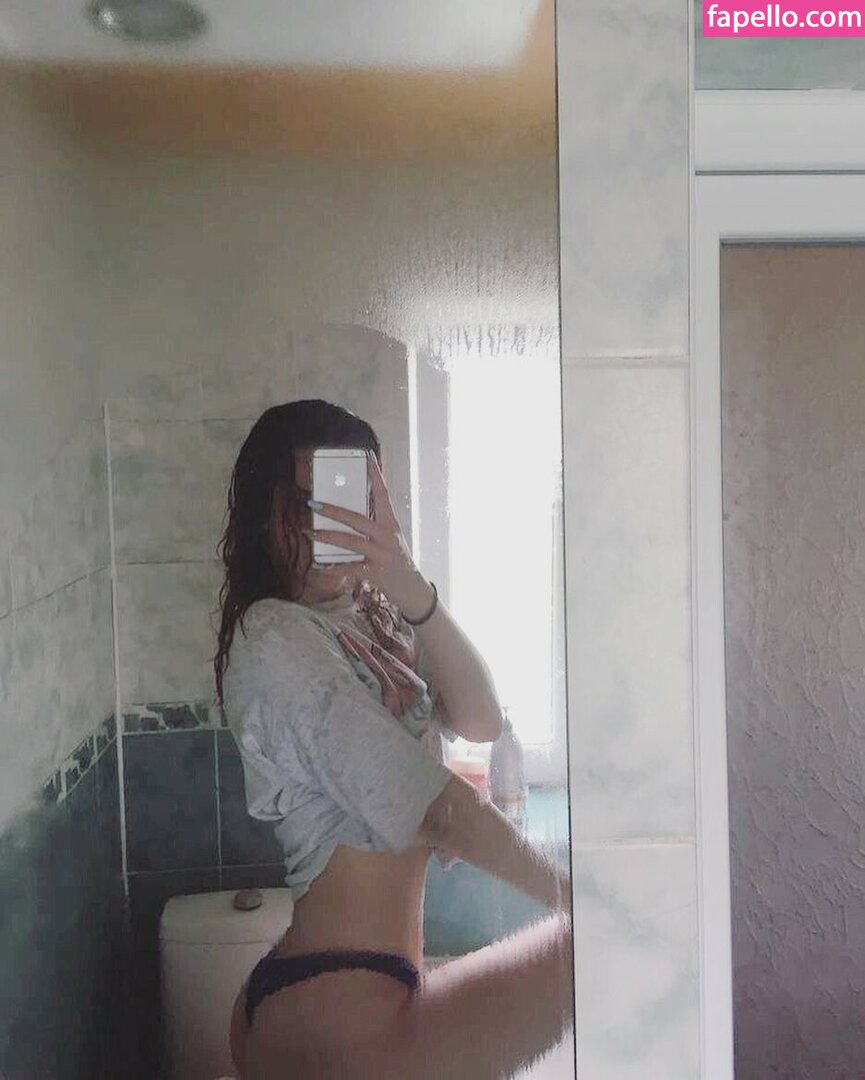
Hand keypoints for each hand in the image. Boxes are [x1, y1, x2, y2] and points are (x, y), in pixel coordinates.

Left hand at [308, 456, 434, 619]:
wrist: (412, 589)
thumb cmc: (396, 560)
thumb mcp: (390, 538)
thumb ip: (373, 524)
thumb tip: (346, 511)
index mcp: (391, 523)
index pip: (383, 495)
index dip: (376, 476)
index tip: (367, 457)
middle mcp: (387, 536)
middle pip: (357, 519)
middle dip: (333, 511)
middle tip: (313, 503)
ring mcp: (382, 554)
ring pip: (350, 542)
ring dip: (326, 537)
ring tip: (309, 532)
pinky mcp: (376, 572)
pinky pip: (350, 568)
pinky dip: (333, 567)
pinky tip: (319, 565)